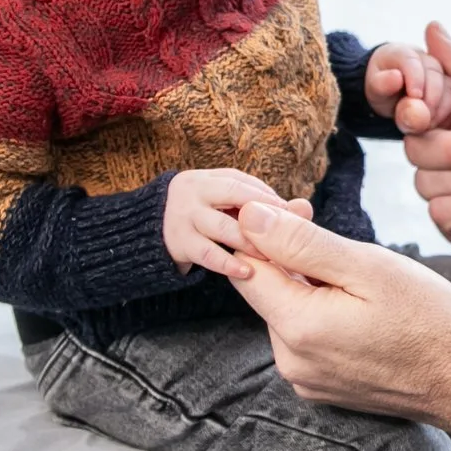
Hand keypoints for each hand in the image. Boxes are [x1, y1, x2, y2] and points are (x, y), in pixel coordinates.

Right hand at [162, 169, 312, 278]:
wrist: (144, 236)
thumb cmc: (201, 221)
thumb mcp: (225, 207)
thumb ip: (260, 206)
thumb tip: (306, 207)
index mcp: (209, 178)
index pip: (246, 182)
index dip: (270, 198)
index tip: (294, 215)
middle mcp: (193, 190)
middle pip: (236, 196)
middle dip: (264, 214)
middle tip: (291, 233)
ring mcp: (183, 215)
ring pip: (224, 227)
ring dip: (251, 242)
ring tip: (274, 257)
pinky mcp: (178, 242)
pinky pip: (208, 253)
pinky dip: (229, 263)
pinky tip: (248, 272)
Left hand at [230, 202, 450, 450]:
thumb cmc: (429, 321)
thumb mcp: (370, 268)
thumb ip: (303, 243)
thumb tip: (249, 217)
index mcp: (296, 328)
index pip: (246, 267)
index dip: (264, 230)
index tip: (302, 211)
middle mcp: (289, 360)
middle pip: (267, 290)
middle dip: (292, 257)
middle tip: (340, 238)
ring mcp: (305, 378)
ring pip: (288, 312)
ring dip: (311, 286)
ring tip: (360, 279)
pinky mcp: (321, 386)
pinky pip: (307, 337)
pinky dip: (324, 313)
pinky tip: (362, 309)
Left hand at [365, 41, 450, 135]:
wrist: (393, 93)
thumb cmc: (383, 89)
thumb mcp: (377, 89)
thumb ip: (383, 84)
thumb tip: (396, 78)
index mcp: (403, 54)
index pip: (411, 60)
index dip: (415, 77)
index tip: (415, 96)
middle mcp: (426, 58)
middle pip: (435, 72)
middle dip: (431, 95)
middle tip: (423, 118)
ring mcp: (444, 72)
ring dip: (445, 104)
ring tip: (432, 123)